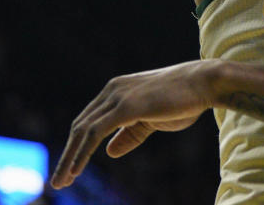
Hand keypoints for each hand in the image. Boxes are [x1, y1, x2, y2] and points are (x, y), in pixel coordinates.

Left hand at [50, 60, 219, 188]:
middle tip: (59, 180)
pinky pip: (95, 133)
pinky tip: (75, 170)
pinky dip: (82, 153)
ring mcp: (117, 96)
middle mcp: (112, 90)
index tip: (71, 167)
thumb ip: (130, 134)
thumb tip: (109, 152)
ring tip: (61, 181)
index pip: (89, 120)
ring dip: (70, 158)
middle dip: (68, 154)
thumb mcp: (153, 121)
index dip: (78, 144)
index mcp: (117, 90)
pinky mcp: (125, 106)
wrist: (204, 83)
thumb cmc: (184, 100)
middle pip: (80, 125)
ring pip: (83, 131)